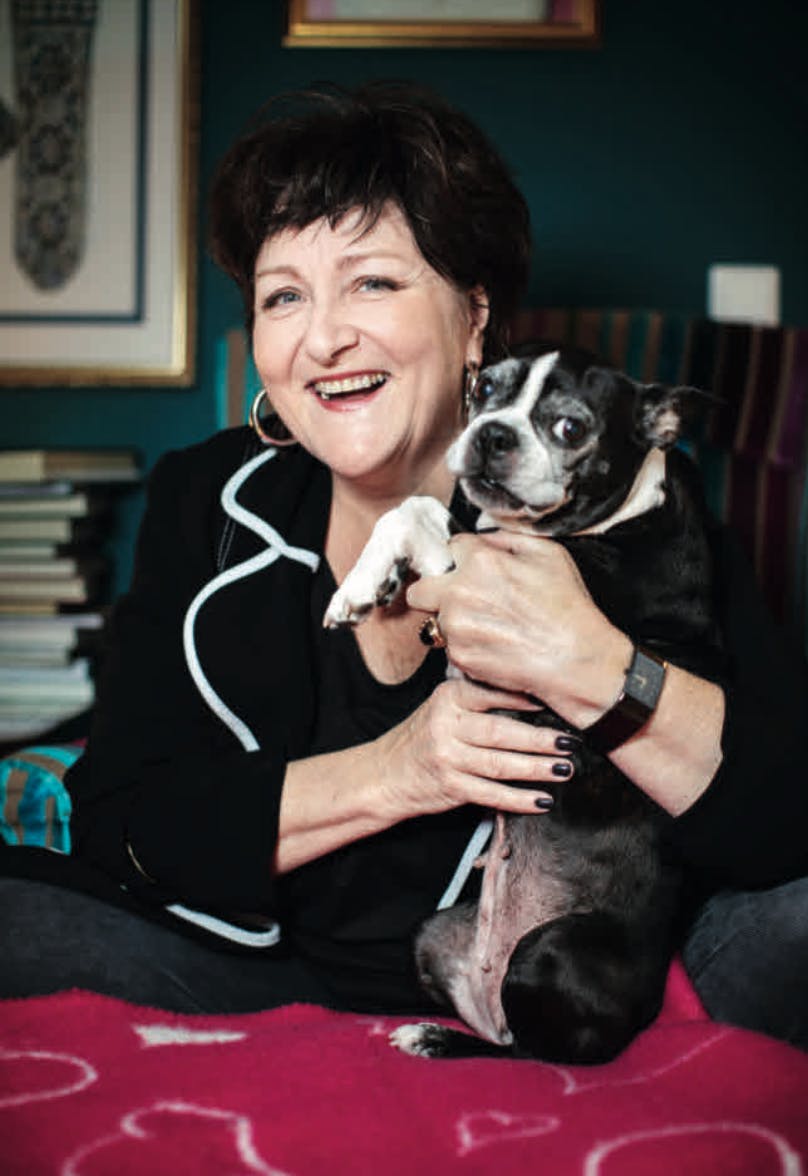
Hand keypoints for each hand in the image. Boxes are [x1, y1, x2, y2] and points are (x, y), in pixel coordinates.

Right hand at [373, 676, 574, 821]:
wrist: (385, 774)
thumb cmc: (423, 736)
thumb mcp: (442, 707)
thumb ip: (478, 697)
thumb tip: (532, 692)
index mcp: (447, 699)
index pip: (491, 694)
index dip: (524, 699)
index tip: (554, 702)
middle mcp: (446, 726)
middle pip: (501, 733)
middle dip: (540, 739)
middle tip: (570, 742)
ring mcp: (447, 758)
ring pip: (501, 765)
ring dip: (537, 769)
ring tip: (564, 769)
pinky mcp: (450, 788)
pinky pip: (492, 794)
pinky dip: (520, 799)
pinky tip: (542, 800)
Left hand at [406, 530, 632, 728]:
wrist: (577, 660)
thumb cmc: (568, 607)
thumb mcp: (548, 553)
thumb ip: (505, 539)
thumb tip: (482, 539)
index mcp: (479, 562)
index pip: (449, 549)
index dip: (463, 558)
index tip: (471, 568)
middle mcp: (459, 594)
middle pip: (418, 590)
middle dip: (433, 591)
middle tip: (458, 599)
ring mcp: (456, 629)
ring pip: (435, 621)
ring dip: (452, 622)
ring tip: (488, 627)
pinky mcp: (459, 657)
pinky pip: (449, 647)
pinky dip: (466, 646)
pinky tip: (494, 646)